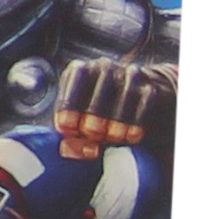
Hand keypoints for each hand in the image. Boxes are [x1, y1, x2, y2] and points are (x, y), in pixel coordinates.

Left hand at [52, 59, 177, 159]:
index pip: (75, 78)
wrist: (138, 107)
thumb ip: (75, 143)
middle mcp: (105, 67)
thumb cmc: (99, 119)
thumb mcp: (81, 129)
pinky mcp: (151, 87)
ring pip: (125, 93)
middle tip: (94, 134)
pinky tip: (132, 136)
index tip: (68, 127)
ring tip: (114, 138)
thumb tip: (87, 152)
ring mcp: (130, 74)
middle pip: (101, 86)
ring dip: (118, 119)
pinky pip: (145, 101)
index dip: (69, 103)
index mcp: (80, 71)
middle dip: (95, 113)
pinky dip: (137, 120)